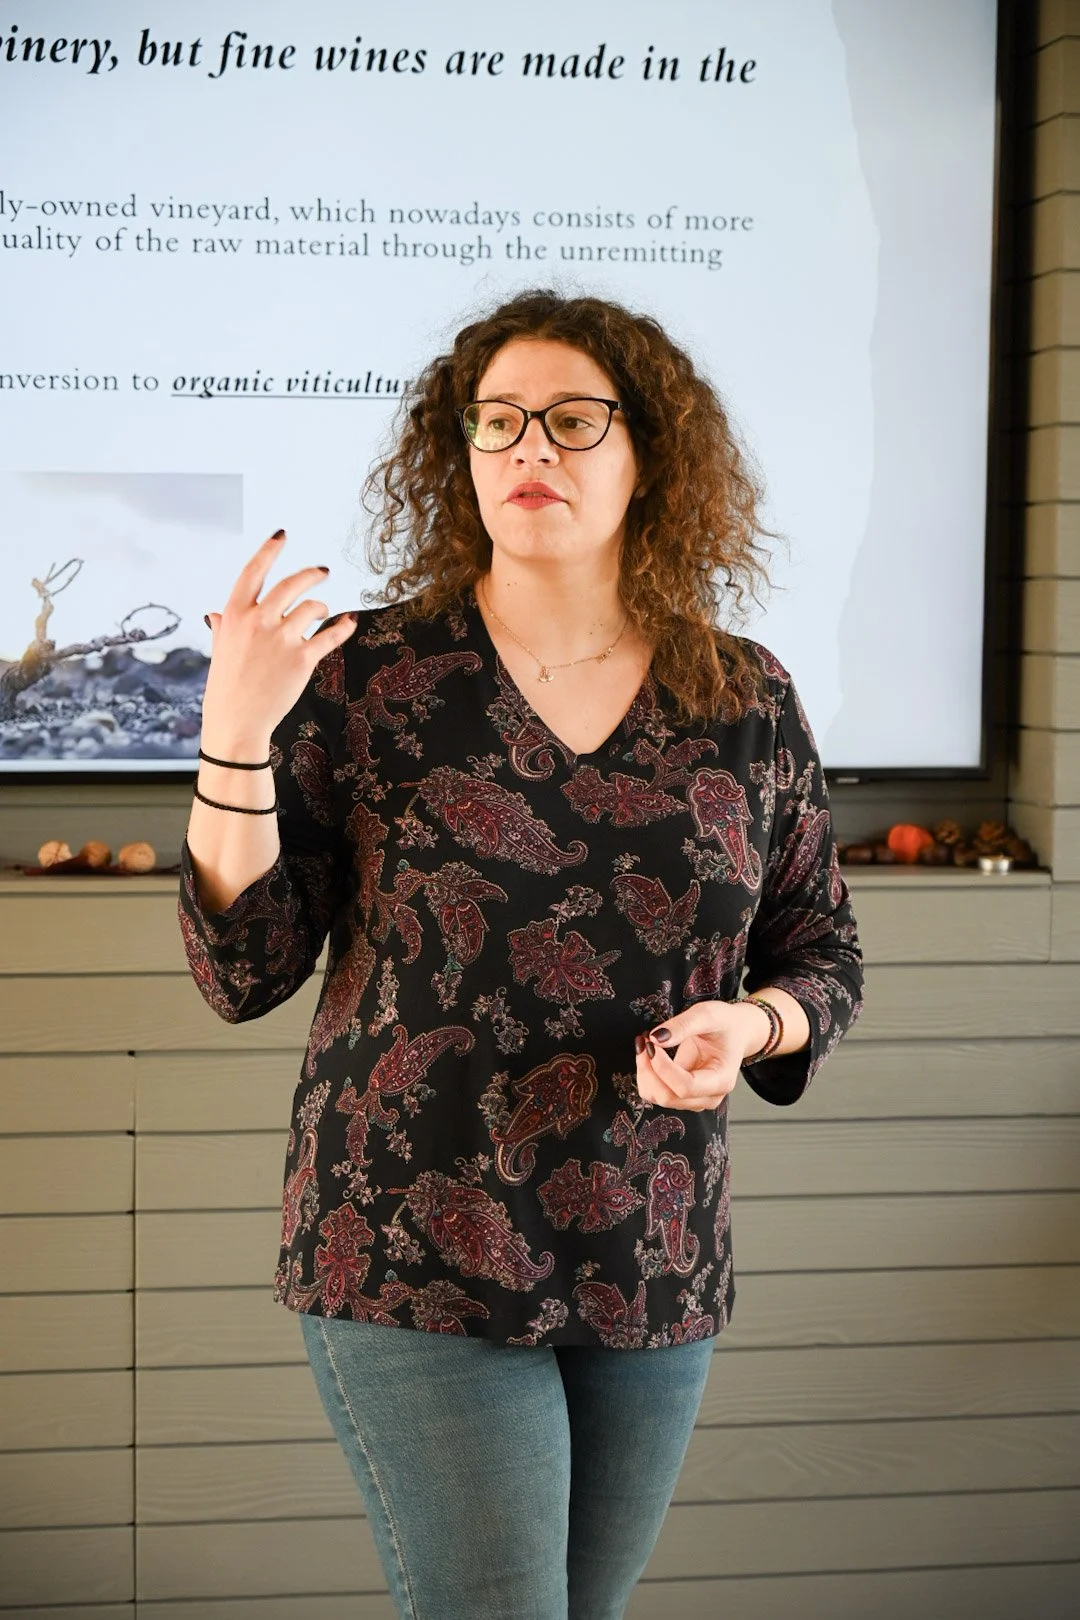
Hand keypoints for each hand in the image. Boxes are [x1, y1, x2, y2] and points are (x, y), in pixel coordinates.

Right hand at [201, 530, 356, 749]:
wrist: (237, 721)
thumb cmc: (226, 686)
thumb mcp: (219, 651)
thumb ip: (223, 628)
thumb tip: (217, 615)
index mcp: (234, 615)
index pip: (252, 572)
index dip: (268, 550)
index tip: (282, 536)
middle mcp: (258, 621)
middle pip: (290, 584)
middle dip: (311, 574)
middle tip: (323, 571)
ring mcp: (281, 639)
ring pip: (312, 608)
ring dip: (322, 607)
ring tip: (324, 612)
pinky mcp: (301, 659)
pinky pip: (329, 634)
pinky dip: (343, 627)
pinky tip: (349, 621)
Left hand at [634, 999, 770, 1110]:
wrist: (734, 1032)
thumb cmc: (726, 1024)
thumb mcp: (707, 1015)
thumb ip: (683, 1025)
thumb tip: (655, 1039)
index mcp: (721, 1080)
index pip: (685, 1087)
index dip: (663, 1068)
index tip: (651, 1044)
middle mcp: (708, 1096)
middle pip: (668, 1097)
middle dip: (649, 1070)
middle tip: (645, 1041)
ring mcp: (694, 1098)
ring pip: (658, 1097)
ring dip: (645, 1072)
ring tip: (646, 1044)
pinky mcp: (681, 1094)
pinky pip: (655, 1092)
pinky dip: (646, 1075)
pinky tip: (649, 1054)